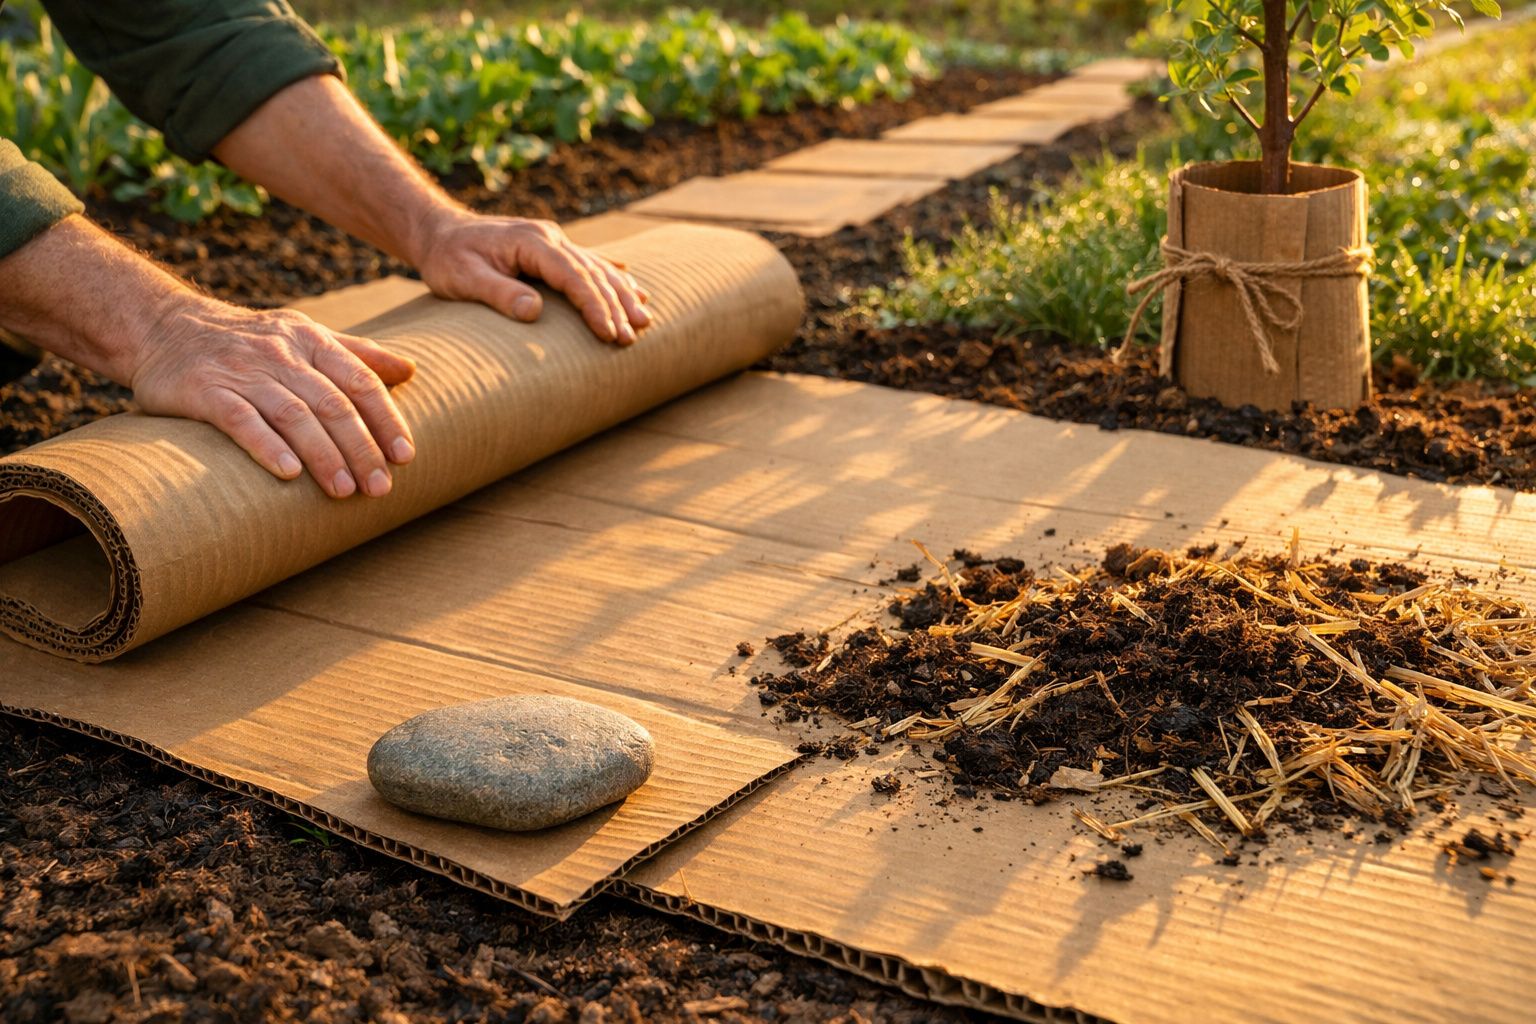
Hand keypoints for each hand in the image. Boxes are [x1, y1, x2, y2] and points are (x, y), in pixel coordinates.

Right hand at [128, 293, 416, 497]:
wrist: (162, 326)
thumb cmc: (248, 340)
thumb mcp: (303, 335)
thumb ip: (357, 354)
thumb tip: (411, 369)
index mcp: (310, 340)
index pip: (360, 381)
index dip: (386, 420)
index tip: (405, 457)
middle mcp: (281, 353)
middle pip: (333, 403)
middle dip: (361, 448)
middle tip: (379, 488)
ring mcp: (241, 371)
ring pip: (293, 414)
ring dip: (323, 455)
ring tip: (344, 490)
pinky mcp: (204, 390)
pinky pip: (240, 419)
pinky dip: (266, 446)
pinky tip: (288, 474)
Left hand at [411, 210, 650, 343]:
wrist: (438, 232)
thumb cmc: (447, 258)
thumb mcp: (462, 278)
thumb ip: (498, 292)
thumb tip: (534, 312)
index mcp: (531, 242)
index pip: (573, 276)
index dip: (593, 306)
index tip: (608, 333)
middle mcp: (549, 238)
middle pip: (593, 273)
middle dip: (616, 306)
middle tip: (632, 338)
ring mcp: (552, 241)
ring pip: (598, 268)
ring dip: (622, 294)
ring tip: (645, 319)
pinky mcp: (551, 250)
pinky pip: (591, 263)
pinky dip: (614, 277)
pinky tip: (633, 286)